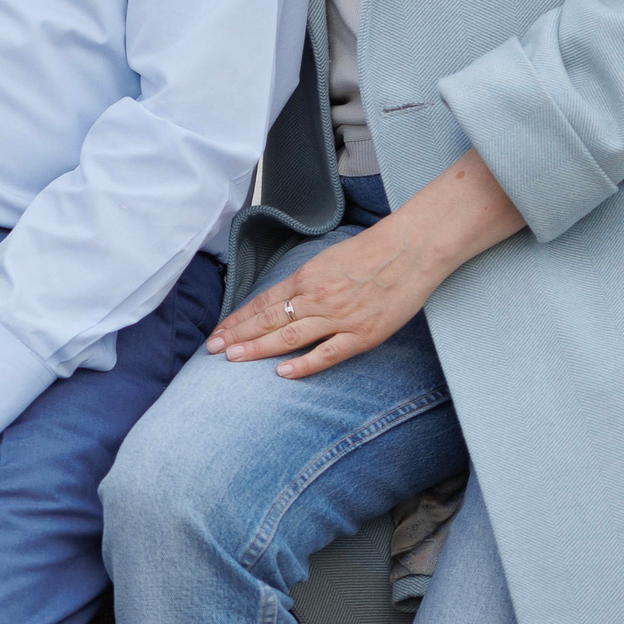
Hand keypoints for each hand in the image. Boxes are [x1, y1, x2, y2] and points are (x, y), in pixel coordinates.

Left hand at [209, 148, 522, 377]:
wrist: (412, 250)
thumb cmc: (372, 252)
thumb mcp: (328, 260)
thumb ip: (305, 282)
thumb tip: (282, 300)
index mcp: (307, 277)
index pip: (263, 302)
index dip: (238, 319)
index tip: (218, 332)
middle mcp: (316, 297)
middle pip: (268, 320)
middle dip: (237, 335)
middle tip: (212, 349)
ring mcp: (339, 317)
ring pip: (289, 336)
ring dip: (258, 348)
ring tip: (232, 359)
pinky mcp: (363, 334)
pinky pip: (328, 353)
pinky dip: (304, 364)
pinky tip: (281, 373)